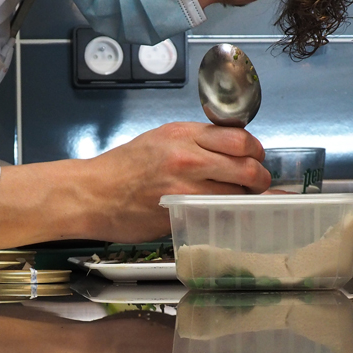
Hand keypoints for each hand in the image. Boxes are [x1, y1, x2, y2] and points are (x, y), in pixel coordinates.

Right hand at [82, 122, 269, 242]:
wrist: (91, 194)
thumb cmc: (121, 169)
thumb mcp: (158, 140)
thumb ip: (194, 142)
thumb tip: (229, 151)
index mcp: (183, 135)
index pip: (240, 139)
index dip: (256, 151)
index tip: (256, 158)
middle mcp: (188, 158)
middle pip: (248, 168)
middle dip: (261, 179)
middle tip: (260, 185)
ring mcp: (185, 189)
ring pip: (237, 195)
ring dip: (247, 200)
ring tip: (243, 202)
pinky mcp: (179, 214)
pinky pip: (217, 216)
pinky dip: (228, 217)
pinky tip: (227, 216)